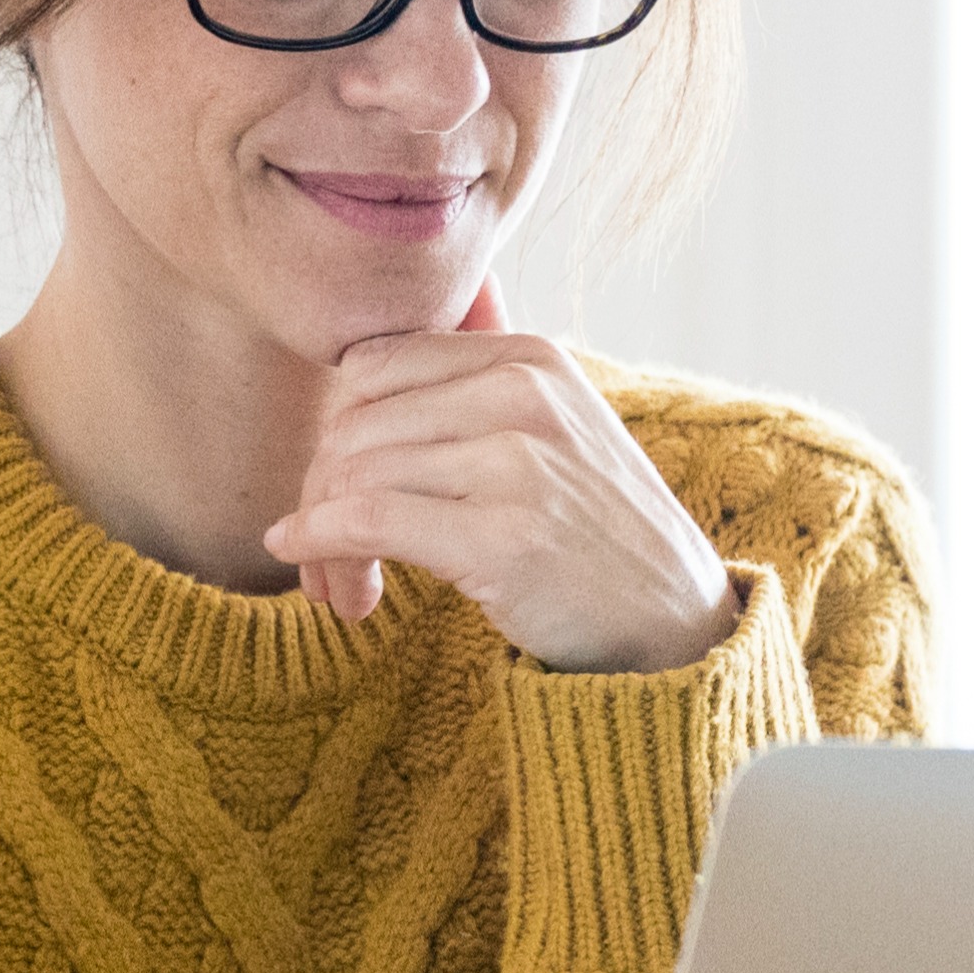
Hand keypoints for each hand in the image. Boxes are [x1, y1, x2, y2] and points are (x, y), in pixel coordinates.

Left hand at [263, 309, 739, 676]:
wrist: (672, 617)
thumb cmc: (592, 531)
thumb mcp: (549, 429)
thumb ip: (465, 396)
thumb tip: (338, 401)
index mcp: (530, 356)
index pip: (373, 365)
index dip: (333, 428)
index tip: (330, 486)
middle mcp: (524, 394)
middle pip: (355, 422)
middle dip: (320, 488)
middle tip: (321, 552)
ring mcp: (517, 462)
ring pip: (354, 472)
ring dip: (321, 532)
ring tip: (338, 583)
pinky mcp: (503, 536)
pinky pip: (368, 520)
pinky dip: (319, 539)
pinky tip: (301, 558)